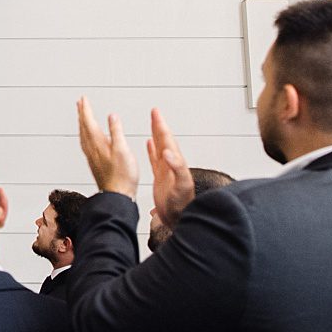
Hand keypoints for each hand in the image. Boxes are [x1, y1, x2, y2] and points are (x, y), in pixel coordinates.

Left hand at [76, 97, 139, 197]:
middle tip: (80, 103)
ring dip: (83, 123)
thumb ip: (116, 132)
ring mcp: (92, 156)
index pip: (88, 121)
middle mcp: (91, 149)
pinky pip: (86, 143)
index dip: (86, 109)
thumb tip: (112, 116)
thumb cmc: (122, 176)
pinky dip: (86, 134)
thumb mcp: (123, 150)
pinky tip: (90, 138)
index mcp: (97, 143)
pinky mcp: (95, 163)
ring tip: (83, 116)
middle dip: (82, 113)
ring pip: (84, 135)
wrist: (117, 196)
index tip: (83, 99)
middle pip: (83, 127)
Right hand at [146, 108, 195, 229]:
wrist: (179, 219)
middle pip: (164, 140)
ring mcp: (166, 170)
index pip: (167, 140)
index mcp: (175, 163)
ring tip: (153, 123)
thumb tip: (168, 152)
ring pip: (160, 147)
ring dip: (156, 134)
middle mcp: (172, 164)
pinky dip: (152, 150)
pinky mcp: (161, 177)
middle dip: (159, 125)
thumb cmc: (182, 205)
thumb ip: (177, 168)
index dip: (161, 126)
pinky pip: (155, 159)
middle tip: (154, 112)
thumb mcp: (181, 186)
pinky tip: (150, 144)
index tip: (156, 114)